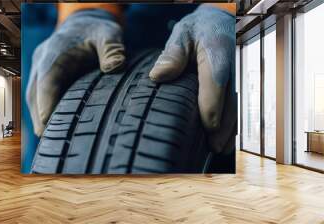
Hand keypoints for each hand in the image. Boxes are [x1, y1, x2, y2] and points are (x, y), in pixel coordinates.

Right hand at [26, 9, 124, 135]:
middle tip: (50, 142)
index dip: (45, 105)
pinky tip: (53, 127)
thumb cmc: (97, 30)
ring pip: (33, 98)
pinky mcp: (44, 76)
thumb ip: (113, 48)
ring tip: (50, 140)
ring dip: (39, 117)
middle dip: (40, 118)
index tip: (47, 126)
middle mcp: (42, 62)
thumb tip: (116, 66)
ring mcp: (40, 69)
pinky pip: (38, 96)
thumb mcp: (108, 34)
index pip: (47, 82)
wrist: (84, 22)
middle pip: (35, 95)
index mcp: (55, 53)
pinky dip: (43, 110)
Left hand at [149, 5, 235, 152]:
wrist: (219, 22)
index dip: (212, 109)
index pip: (215, 85)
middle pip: (230, 102)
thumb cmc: (198, 30)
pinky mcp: (235, 83)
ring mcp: (235, 77)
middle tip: (213, 148)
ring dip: (230, 129)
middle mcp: (231, 69)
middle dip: (223, 127)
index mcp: (216, 56)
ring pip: (236, 107)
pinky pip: (236, 105)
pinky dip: (232, 122)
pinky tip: (225, 136)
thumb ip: (172, 54)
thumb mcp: (182, 34)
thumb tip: (159, 75)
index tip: (207, 128)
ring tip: (220, 148)